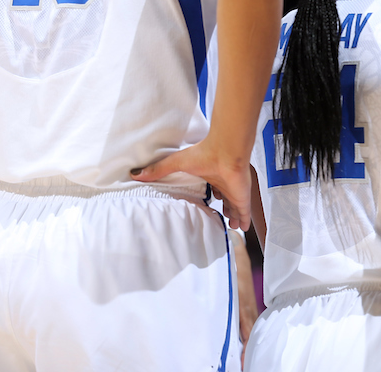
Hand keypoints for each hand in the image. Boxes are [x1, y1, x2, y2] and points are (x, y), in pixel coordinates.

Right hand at [132, 139, 252, 230]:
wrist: (226, 151)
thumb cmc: (204, 154)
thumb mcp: (176, 163)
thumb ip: (159, 170)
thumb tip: (135, 173)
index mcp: (212, 175)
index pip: (213, 187)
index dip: (213, 194)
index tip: (210, 200)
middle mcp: (225, 183)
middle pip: (226, 197)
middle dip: (225, 206)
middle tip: (222, 216)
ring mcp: (235, 191)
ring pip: (236, 206)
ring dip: (234, 215)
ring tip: (232, 225)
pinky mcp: (242, 197)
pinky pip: (244, 212)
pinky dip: (244, 221)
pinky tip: (243, 229)